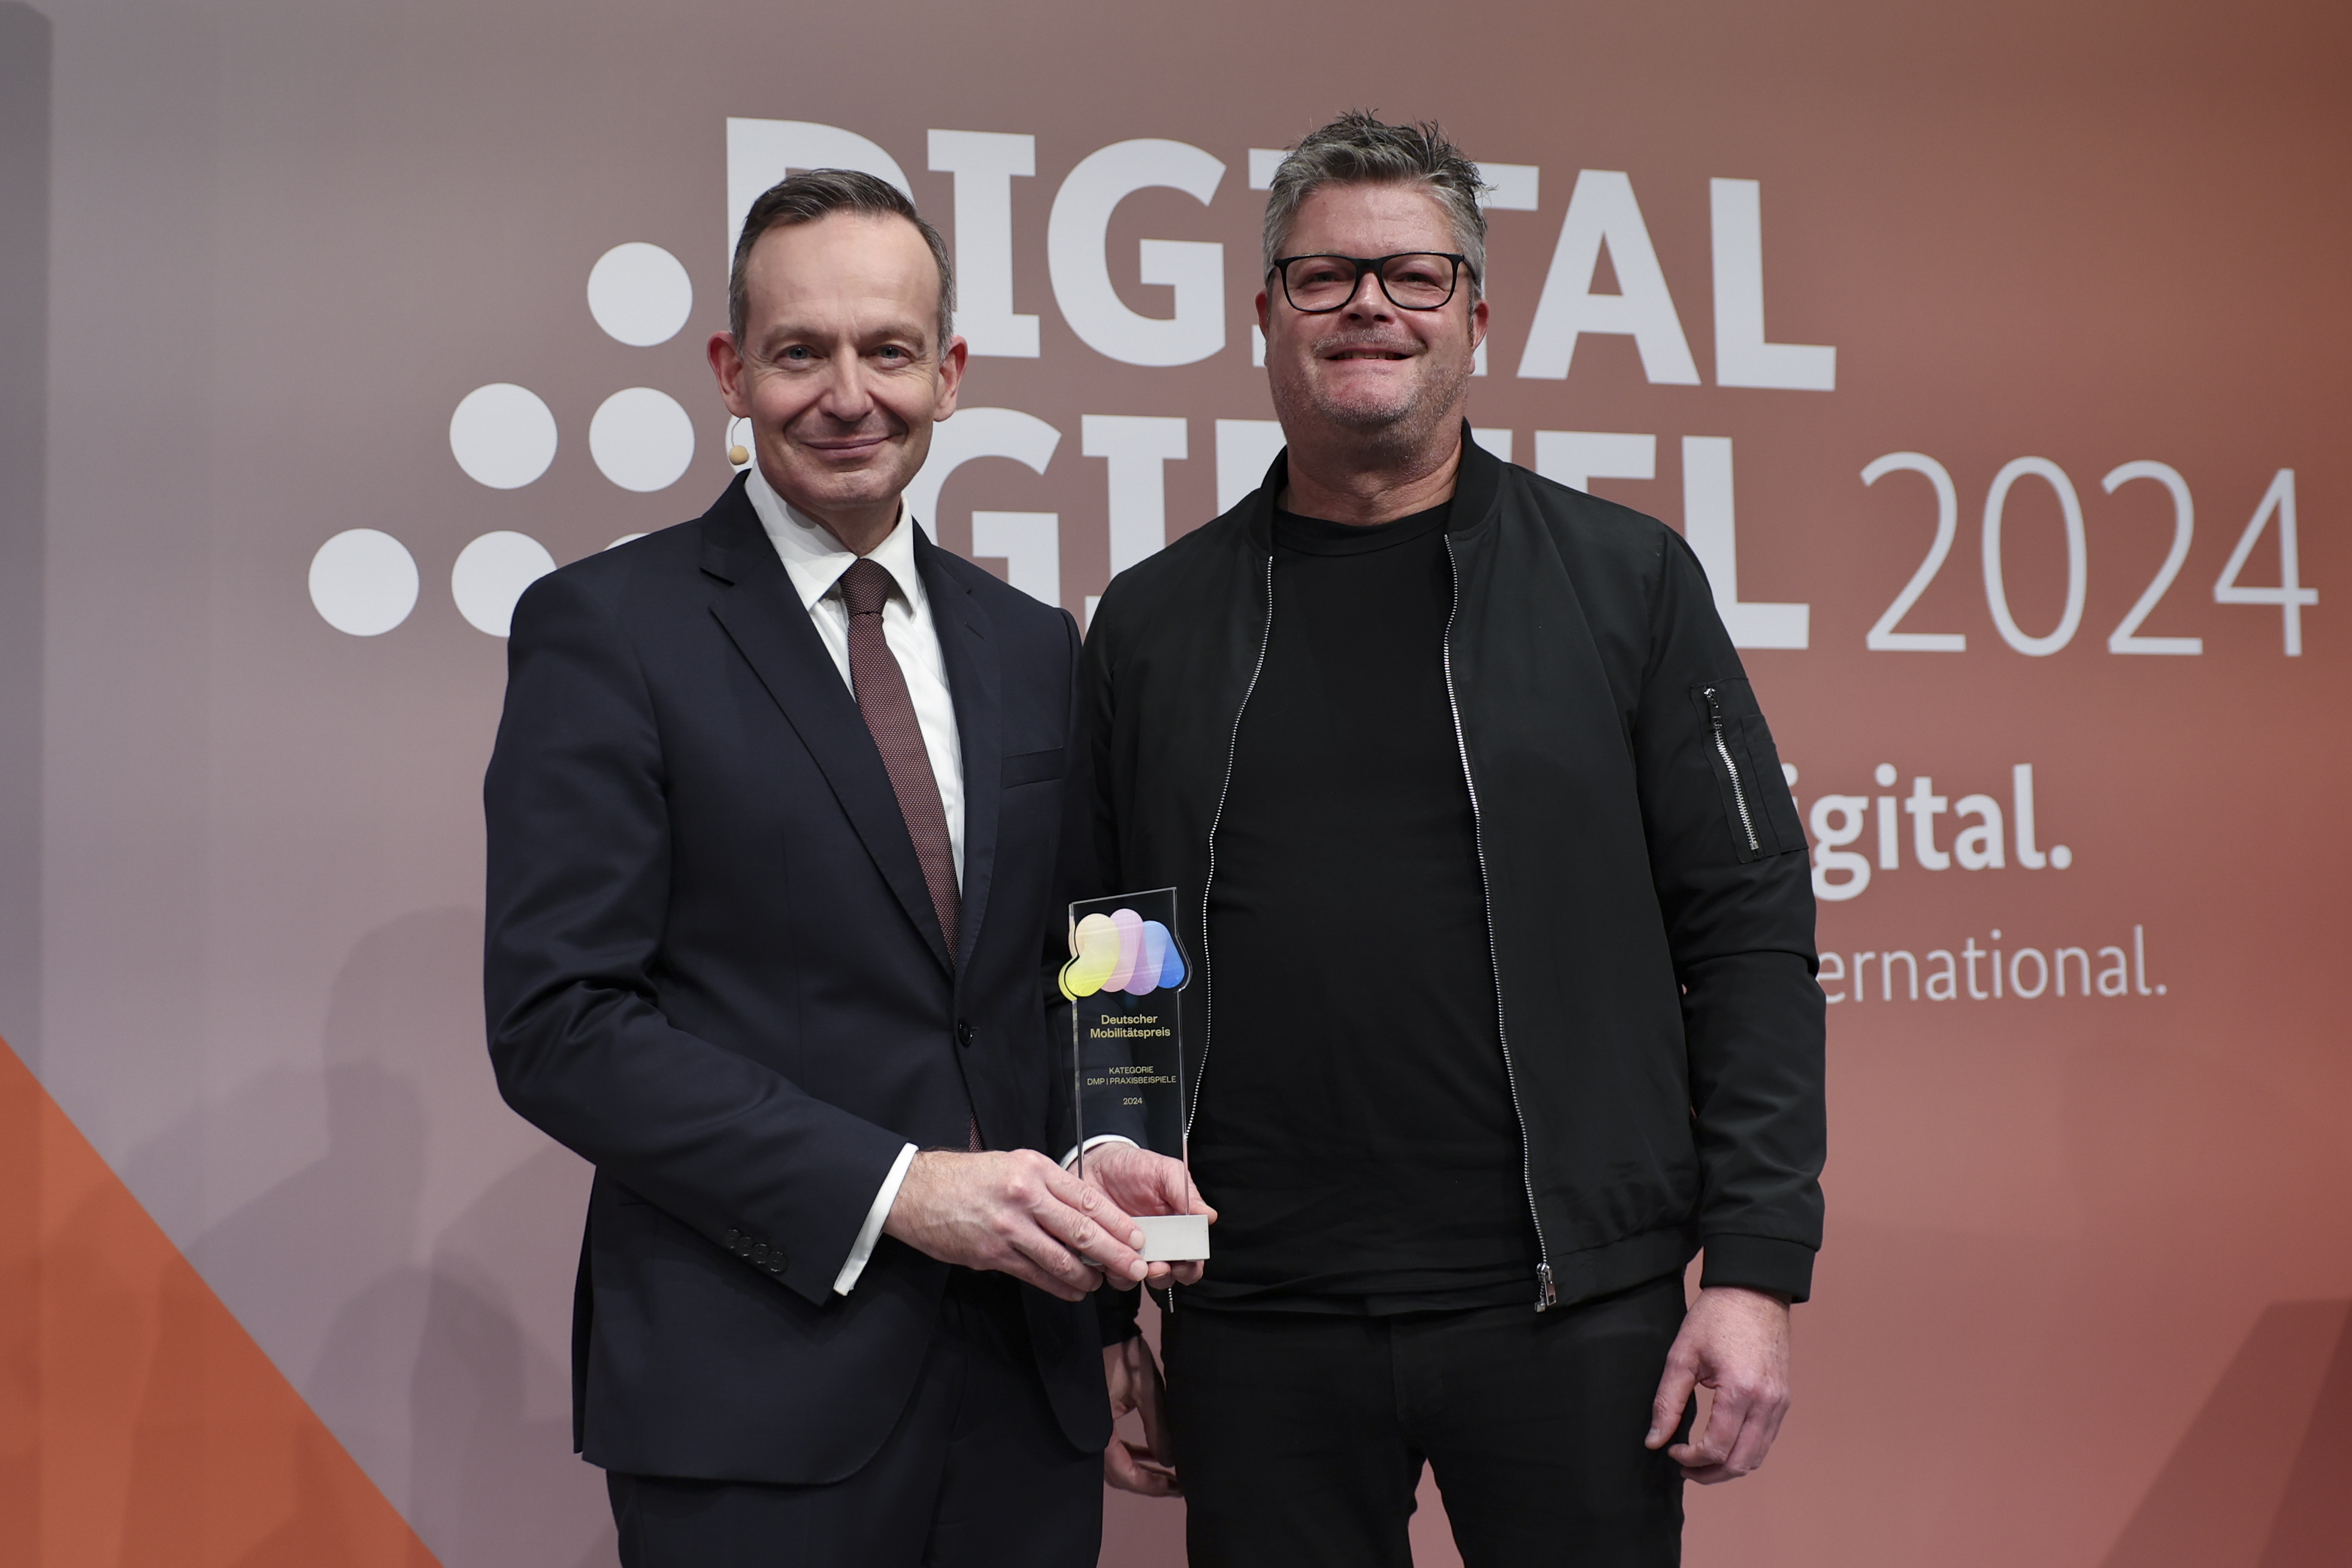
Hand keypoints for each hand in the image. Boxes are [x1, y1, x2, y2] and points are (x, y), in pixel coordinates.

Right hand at [882, 1150, 1151, 1300]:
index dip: (1117, 1222)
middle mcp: (1025, 1196)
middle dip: (1115, 1254)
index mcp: (1034, 1169)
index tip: (1138, 1237)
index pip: (1087, 1198)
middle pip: (1081, 1231)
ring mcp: (1008, 1227)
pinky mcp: (992, 1253)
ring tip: (1102, 1282)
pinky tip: (1074, 1290)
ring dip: (1088, 1276)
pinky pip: (1036, 1275)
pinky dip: (1060, 1286)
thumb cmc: (968, 1178)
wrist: (917, 1192)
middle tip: (1136, 1268)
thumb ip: (1047, 1186)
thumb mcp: (1013, 1164)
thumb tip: (1085, 1213)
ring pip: (1061, 1258)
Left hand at [1077, 1142, 1217, 1288]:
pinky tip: (1108, 1251)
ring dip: (1136, 1275)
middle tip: (1158, 1265)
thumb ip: (1186, 1192)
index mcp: (1175, 1230)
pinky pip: (1108, 1271)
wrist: (1096, 1163)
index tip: (1184, 1261)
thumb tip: (1208, 1215)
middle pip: (1167, 1276)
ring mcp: (1127, 1251)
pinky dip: (1109, 1268)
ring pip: (1136, 1279)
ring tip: (1132, 1258)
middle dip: (1165, 1276)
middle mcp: (1154, 1245)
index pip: (1191, 1260)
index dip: (1191, 1266)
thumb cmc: (1134, 1167)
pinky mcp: (1104, 1252)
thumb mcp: (1164, 1171)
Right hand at [1102, 1336, 1180, 1495]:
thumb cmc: (1123, 1356)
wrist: (1105, 1327)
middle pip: (1118, 1473)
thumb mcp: (1146, 1391)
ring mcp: (1092, 1426)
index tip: (1176, 1488)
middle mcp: (1090, 1434)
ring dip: (1141, 1469)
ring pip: (1116, 1461)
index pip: (1123, 1472)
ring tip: (1169, 1474)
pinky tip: (1152, 1454)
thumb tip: (1171, 1462)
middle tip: (1176, 1487)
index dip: (1150, 1485)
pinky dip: (1133, 1453)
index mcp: (1099, 1430)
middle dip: (1147, 1482)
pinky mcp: (1097, 1417)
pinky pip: (1115, 1446)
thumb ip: (1158, 1429)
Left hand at [1645, 1285, 1791, 1482]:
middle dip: (1710, 1473)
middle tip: (1684, 1468)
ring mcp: (1780, 1402)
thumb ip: (1666, 1402)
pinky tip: (1722, 1444)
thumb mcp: (1681, 1355)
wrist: (1754, 1290)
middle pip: (1740, 1462)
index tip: (1671, 1450)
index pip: (1716, 1447)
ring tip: (1701, 1462)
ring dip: (1728, 1467)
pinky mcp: (1784, 1399)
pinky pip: (1766, 1439)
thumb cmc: (1715, 1317)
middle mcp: (1767, 1402)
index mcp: (1740, 1391)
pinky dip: (1745, 1451)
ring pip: (1757, 1456)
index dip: (1690, 1458)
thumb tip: (1654, 1439)